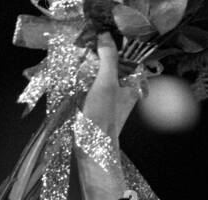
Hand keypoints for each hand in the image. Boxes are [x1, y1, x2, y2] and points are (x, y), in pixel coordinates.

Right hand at [76, 34, 138, 199]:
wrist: (92, 153)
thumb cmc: (102, 119)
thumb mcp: (105, 83)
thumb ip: (108, 58)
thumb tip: (105, 37)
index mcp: (133, 84)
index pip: (125, 58)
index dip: (111, 51)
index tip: (96, 50)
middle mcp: (125, 93)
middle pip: (111, 68)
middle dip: (98, 64)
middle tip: (84, 62)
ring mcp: (111, 103)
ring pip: (100, 80)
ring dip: (88, 76)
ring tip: (78, 77)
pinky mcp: (98, 112)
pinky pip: (91, 93)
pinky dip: (84, 89)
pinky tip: (75, 92)